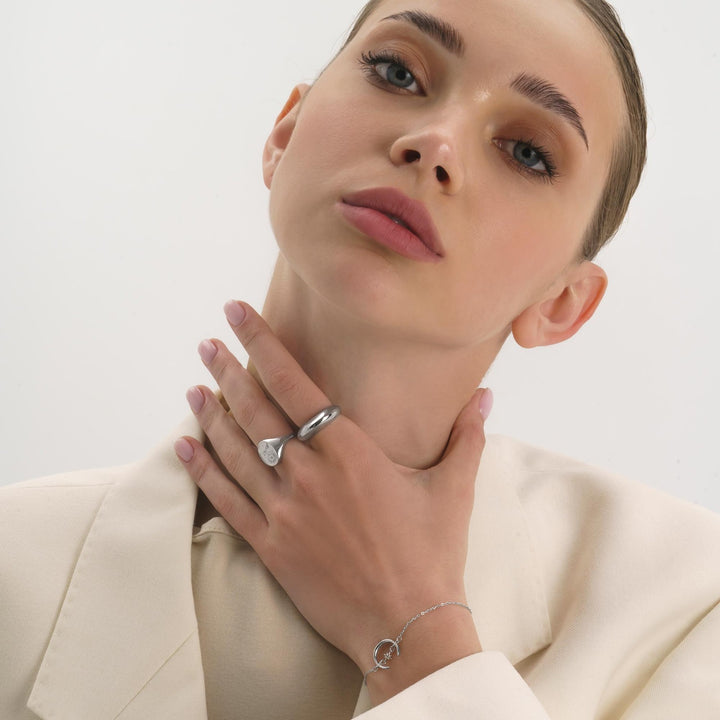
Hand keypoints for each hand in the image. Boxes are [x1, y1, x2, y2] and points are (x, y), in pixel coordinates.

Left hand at [175, 301, 491, 701]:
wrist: (406, 625)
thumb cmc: (431, 555)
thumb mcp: (454, 489)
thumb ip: (467, 436)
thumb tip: (487, 397)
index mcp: (350, 451)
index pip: (293, 384)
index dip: (261, 344)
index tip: (238, 315)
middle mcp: (309, 474)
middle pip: (254, 410)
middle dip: (227, 371)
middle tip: (207, 344)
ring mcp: (284, 510)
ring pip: (234, 450)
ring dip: (210, 414)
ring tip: (193, 386)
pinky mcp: (270, 546)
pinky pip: (225, 501)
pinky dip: (202, 470)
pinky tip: (183, 447)